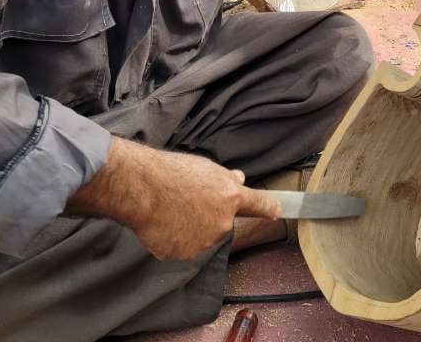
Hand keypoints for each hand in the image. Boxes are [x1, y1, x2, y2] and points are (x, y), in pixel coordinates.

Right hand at [67, 138, 281, 260]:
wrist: (143, 189)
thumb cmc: (171, 172)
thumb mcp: (204, 167)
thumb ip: (225, 178)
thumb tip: (239, 178)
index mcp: (230, 197)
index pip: (257, 203)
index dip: (268, 208)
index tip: (277, 211)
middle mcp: (222, 222)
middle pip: (219, 223)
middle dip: (207, 216)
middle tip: (185, 202)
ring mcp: (203, 241)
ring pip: (198, 238)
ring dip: (188, 230)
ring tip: (170, 211)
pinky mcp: (183, 254)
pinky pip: (179, 249)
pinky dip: (171, 240)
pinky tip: (161, 224)